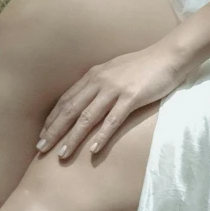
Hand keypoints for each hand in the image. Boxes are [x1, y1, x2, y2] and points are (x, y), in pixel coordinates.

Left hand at [37, 38, 194, 163]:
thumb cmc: (143, 65)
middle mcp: (99, 81)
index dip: (52, 118)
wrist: (169, 56)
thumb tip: (86, 99)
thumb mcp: (114, 70)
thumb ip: (99, 83)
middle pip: (71, 110)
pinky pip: (113, 120)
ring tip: (61, 154)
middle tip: (41, 149)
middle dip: (54, 130)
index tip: (42, 135)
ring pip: (87, 117)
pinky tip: (93, 150)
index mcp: (93, 75)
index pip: (66, 99)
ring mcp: (115, 89)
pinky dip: (101, 136)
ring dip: (73, 137)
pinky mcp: (132, 97)